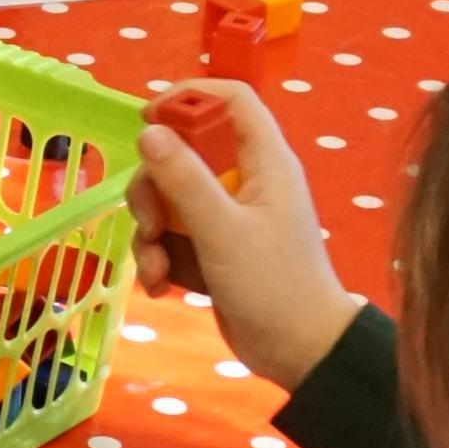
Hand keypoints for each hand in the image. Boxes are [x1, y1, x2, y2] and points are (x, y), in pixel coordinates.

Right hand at [132, 76, 360, 390]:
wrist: (300, 352)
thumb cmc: (274, 285)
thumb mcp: (222, 231)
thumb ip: (184, 179)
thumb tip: (150, 131)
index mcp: (265, 162)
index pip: (231, 99)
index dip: (189, 95)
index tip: (148, 117)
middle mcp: (246, 180)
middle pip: (183, 151)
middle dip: (153, 186)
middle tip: (149, 221)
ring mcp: (228, 215)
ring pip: (169, 197)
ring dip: (150, 230)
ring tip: (158, 267)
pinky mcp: (213, 248)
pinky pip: (171, 234)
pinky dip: (159, 256)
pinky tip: (162, 285)